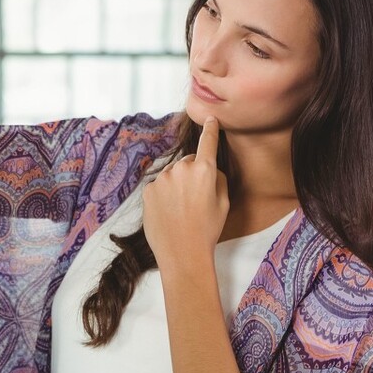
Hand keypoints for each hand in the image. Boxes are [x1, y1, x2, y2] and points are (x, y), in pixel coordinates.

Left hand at [143, 116, 228, 273]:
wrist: (181, 253)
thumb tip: (208, 168)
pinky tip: (169, 212)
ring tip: (182, 209)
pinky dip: (164, 195)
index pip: (208, 142)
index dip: (211, 130)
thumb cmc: (207, 229)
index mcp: (204, 170)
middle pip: (189, 162)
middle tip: (197, 199)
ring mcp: (162, 179)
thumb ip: (217, 178)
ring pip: (173, 175)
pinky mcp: (148, 190)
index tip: (210, 119)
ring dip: (177, 185)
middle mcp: (181, 169)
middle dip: (193, 173)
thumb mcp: (224, 203)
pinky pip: (160, 186)